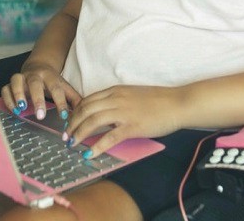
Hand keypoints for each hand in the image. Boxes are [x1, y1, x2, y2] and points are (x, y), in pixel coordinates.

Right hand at [1, 61, 81, 120]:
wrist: (38, 66)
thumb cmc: (53, 81)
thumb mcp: (65, 87)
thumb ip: (74, 99)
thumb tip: (85, 111)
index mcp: (50, 76)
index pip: (56, 89)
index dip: (61, 103)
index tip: (64, 117)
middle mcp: (34, 75)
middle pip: (35, 84)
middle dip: (38, 99)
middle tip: (41, 115)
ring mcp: (21, 78)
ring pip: (16, 82)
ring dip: (18, 94)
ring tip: (21, 109)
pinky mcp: (10, 83)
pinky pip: (5, 89)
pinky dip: (8, 99)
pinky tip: (14, 110)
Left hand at [66, 85, 182, 158]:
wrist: (177, 103)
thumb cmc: (159, 100)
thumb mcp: (134, 95)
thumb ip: (118, 101)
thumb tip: (105, 113)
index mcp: (116, 91)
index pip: (87, 100)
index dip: (75, 112)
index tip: (70, 123)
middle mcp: (116, 99)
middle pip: (85, 109)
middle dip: (72, 124)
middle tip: (66, 136)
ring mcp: (123, 112)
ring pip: (92, 121)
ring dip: (78, 133)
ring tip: (72, 143)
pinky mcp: (132, 126)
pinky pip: (109, 137)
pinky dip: (96, 146)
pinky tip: (88, 154)